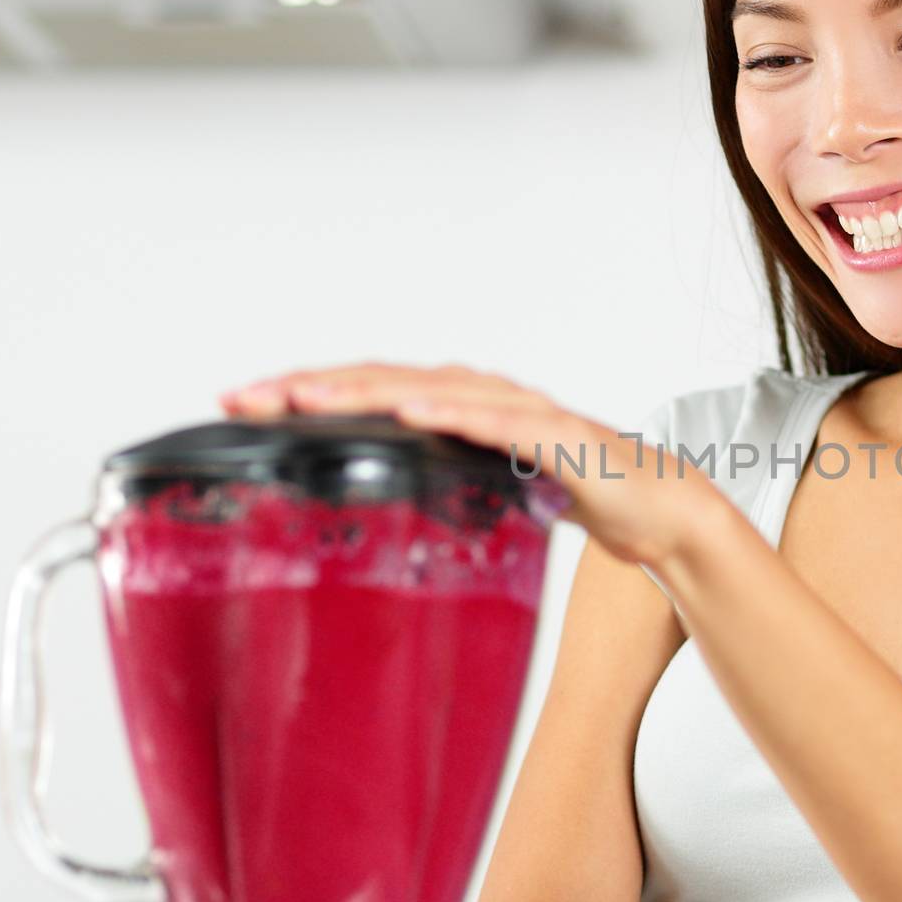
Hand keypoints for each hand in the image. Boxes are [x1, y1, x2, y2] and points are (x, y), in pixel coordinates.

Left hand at [217, 361, 723, 571]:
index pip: (372, 395)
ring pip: (434, 390)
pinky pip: (503, 423)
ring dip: (368, 391)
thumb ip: (436, 495)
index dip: (306, 396)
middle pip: (387, 380)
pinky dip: (458, 413)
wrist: (661, 511)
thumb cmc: (576, 499)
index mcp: (462, 414)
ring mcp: (522, 415)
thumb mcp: (486, 502)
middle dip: (313, 386)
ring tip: (308, 397)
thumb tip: (371, 521)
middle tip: (245, 397)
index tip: (239, 405)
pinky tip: (416, 411)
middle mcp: (485, 401)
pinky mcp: (560, 439)